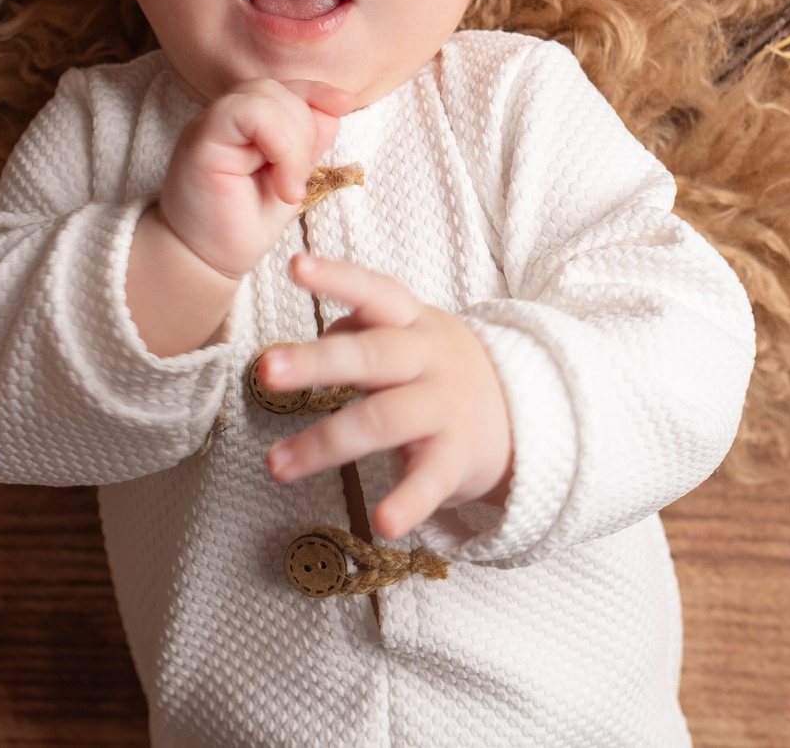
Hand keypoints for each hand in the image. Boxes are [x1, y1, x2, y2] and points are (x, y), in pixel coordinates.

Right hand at [157, 79, 349, 279]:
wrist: (205, 260)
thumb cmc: (243, 224)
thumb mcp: (289, 180)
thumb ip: (307, 145)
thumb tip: (334, 110)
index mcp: (247, 124)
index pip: (284, 89)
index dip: (316, 91)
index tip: (344, 104)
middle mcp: (226, 119)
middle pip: (277, 90)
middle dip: (305, 130)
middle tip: (296, 183)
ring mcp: (209, 125)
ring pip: (262, 95)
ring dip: (292, 141)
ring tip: (287, 188)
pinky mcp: (200, 141)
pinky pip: (242, 111)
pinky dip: (273, 135)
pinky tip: (279, 178)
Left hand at [257, 255, 512, 541]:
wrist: (523, 417)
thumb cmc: (439, 372)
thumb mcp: (410, 336)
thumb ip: (362, 331)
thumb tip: (319, 332)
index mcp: (412, 322)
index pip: (374, 290)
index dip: (337, 277)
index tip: (294, 267)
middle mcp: (428, 358)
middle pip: (370, 356)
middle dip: (315, 363)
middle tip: (265, 372)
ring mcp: (444, 407)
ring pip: (381, 420)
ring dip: (323, 444)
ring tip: (275, 465)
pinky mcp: (458, 458)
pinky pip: (430, 480)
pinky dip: (407, 503)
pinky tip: (383, 523)